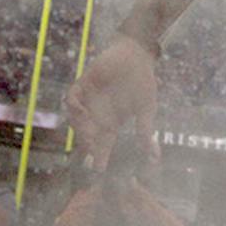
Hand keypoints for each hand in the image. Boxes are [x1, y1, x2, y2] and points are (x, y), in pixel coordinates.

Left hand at [66, 39, 158, 171]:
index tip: (99, 170)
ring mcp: (88, 100)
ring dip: (80, 127)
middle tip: (92, 154)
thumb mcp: (147, 109)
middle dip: (87, 146)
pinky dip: (73, 105)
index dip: (100, 157)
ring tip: (88, 135)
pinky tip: (81, 110)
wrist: (137, 56)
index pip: (102, 145)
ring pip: (76, 119)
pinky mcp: (83, 85)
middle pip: (86, 135)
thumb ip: (145, 130)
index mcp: (111, 123)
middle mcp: (96, 115)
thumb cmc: (143, 82)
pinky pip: (72, 98)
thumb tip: (153, 155)